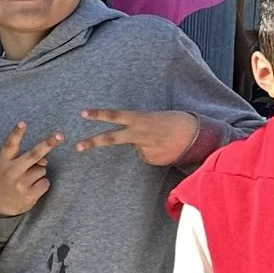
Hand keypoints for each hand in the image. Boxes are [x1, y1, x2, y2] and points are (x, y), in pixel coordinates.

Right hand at [0, 122, 65, 217]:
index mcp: (4, 160)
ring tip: (27, 181)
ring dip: (39, 174)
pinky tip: (31, 189)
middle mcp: (11, 171)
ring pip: (42, 170)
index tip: (23, 123)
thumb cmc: (7, 178)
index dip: (17, 133)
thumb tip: (45, 161)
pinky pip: (45, 183)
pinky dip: (42, 184)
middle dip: (48, 144)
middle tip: (60, 135)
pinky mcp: (29, 195)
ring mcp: (20, 184)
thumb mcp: (9, 166)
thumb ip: (25, 159)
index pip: (10, 144)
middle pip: (34, 155)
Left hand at [77, 109, 200, 166]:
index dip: (99, 114)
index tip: (83, 113)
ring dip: (145, 144)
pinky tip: (164, 148)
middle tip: (77, 147)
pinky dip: (153, 152)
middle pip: (111, 139)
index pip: (116, 116)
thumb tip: (130, 139)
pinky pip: (146, 155)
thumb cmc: (174, 122)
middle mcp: (139, 134)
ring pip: (135, 148)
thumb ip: (137, 125)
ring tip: (162, 140)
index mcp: (140, 119)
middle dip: (93, 142)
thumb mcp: (154, 117)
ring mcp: (144, 148)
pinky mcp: (151, 159)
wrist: (196, 135)